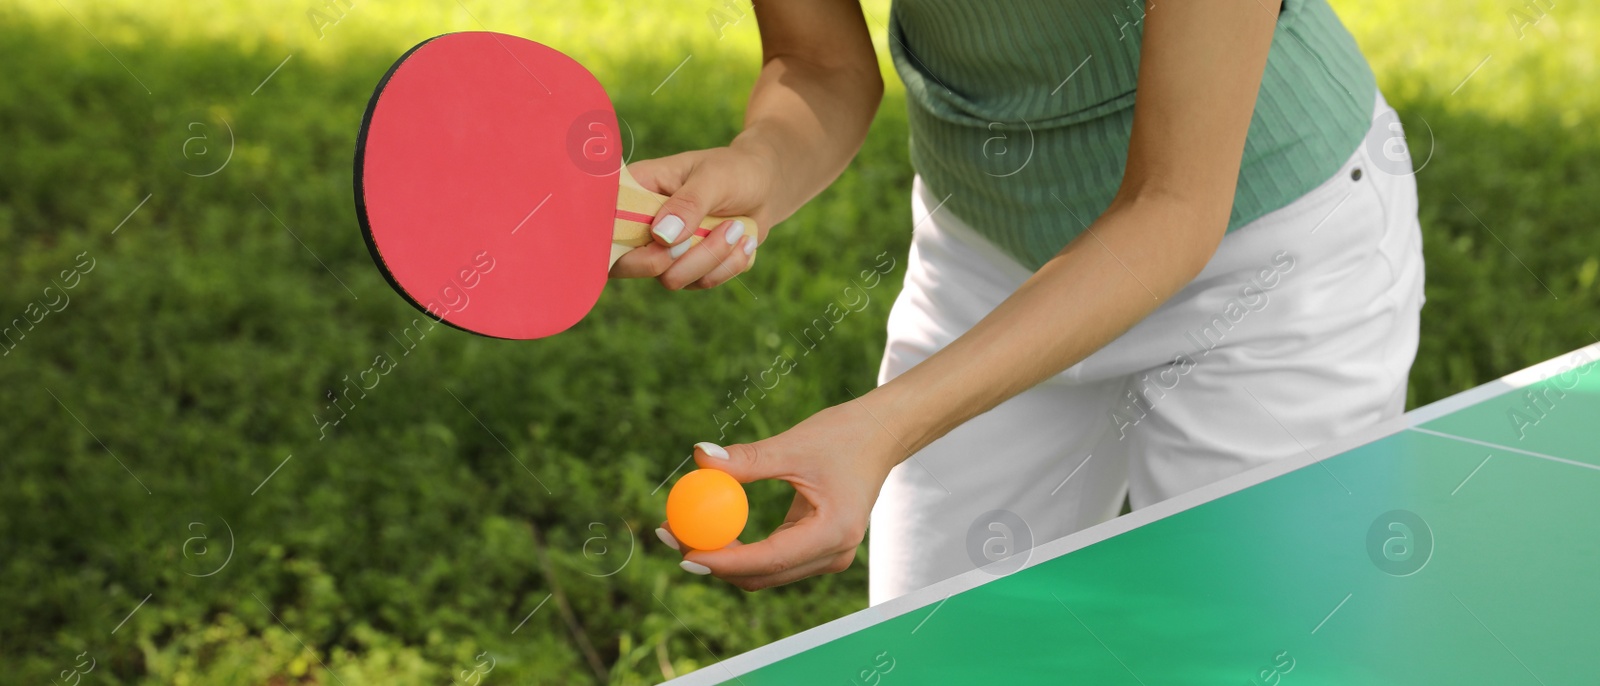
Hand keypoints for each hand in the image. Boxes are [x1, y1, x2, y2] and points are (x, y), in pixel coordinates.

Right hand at [610, 142, 778, 290]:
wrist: (765, 187)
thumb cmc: (734, 170)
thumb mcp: (714, 177)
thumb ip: (688, 204)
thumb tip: (663, 237)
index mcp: (635, 192)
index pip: (602, 224)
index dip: (615, 242)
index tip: (661, 241)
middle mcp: (641, 226)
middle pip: (627, 265)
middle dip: (678, 257)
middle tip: (715, 231)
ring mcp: (662, 251)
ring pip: (671, 279)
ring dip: (713, 257)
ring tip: (737, 228)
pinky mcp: (687, 269)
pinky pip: (701, 284)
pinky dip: (729, 265)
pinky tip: (743, 240)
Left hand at [655, 398, 906, 589]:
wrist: (881, 435)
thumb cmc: (843, 435)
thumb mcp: (793, 445)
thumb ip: (746, 460)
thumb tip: (699, 457)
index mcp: (833, 532)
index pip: (768, 559)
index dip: (721, 559)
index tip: (681, 548)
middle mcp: (833, 554)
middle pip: (761, 576)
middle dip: (712, 561)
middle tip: (671, 534)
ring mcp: (828, 556)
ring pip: (764, 573)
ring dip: (723, 557)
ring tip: (681, 528)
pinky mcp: (819, 550)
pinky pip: (772, 559)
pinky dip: (741, 548)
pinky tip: (711, 527)